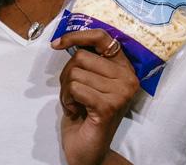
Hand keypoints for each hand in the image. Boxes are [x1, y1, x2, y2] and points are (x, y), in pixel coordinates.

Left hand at [52, 30, 138, 164]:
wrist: (88, 150)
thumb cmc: (85, 111)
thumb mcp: (88, 79)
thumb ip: (87, 59)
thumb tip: (66, 39)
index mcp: (124, 67)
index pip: (101, 37)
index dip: (77, 35)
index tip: (57, 43)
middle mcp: (128, 78)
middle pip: (81, 56)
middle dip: (67, 74)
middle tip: (73, 93)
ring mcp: (121, 93)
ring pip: (75, 72)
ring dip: (66, 89)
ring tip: (76, 104)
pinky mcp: (109, 106)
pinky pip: (75, 88)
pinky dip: (67, 99)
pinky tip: (76, 111)